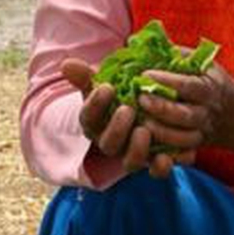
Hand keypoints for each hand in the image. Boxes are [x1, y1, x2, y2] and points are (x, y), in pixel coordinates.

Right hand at [59, 58, 191, 177]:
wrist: (145, 109)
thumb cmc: (119, 95)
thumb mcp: (103, 83)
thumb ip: (86, 76)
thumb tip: (66, 64)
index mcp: (96, 124)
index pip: (89, 119)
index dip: (95, 105)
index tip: (107, 87)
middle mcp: (111, 143)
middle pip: (108, 144)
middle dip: (116, 128)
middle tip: (128, 109)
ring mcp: (131, 154)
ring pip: (130, 162)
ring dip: (136, 149)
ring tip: (144, 131)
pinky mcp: (152, 162)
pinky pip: (155, 170)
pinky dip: (160, 166)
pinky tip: (167, 156)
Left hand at [130, 61, 233, 158]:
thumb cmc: (210, 81)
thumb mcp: (201, 63)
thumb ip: (176, 54)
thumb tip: (140, 41)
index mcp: (209, 89)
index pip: (189, 85)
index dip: (168, 80)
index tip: (146, 74)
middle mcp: (207, 112)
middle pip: (186, 115)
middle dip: (162, 108)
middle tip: (140, 98)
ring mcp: (201, 132)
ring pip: (183, 138)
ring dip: (161, 132)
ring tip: (140, 122)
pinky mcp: (194, 147)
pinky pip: (181, 154)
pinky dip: (165, 151)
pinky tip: (146, 142)